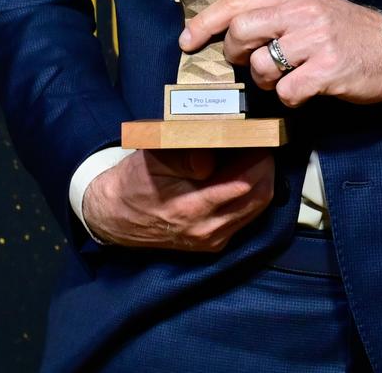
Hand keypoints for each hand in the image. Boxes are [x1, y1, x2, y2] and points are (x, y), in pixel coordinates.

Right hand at [81, 148, 274, 251]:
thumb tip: (212, 157)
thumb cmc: (133, 182)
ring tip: (255, 157)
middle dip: (266, 168)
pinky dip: (251, 198)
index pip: (243, 184)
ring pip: (256, 209)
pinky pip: (244, 219)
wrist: (115, 217)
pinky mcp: (213, 244)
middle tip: (262, 144)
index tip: (260, 137)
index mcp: (192, 207)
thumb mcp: (152, 159)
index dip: (258, 157)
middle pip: (258, 197)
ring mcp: (212, 240)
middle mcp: (207, 229)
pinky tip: (242, 178)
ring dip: (261, 182)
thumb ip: (184, 156)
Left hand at [180, 0, 381, 106]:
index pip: (236, 2)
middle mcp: (302, 11)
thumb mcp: (310, 7)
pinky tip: (304, 91)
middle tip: (250, 63)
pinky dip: (289, 97)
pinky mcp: (328, 69)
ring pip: (261, 66)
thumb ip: (273, 13)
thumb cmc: (346, 31)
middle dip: (236, 55)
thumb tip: (228, 31)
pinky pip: (286, 91)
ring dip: (265, 81)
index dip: (205, 23)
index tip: (187, 40)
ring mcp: (316, 39)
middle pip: (241, 32)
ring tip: (284, 78)